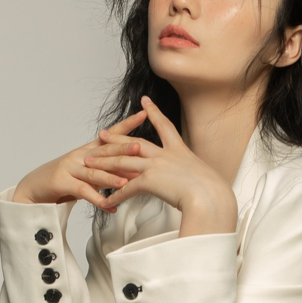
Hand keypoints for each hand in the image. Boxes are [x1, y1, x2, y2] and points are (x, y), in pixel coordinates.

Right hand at [9, 109, 149, 210]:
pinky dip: (98, 200)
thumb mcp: (89, 174)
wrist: (35, 187)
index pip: (110, 135)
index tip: (143, 114)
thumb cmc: (65, 180)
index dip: (127, 124)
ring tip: (127, 182)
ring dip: (111, 177)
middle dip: (123, 149)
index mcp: (89, 151)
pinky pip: (83, 192)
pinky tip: (111, 206)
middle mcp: (80, 156)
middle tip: (140, 147)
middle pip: (104, 151)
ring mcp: (70, 168)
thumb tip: (134, 174)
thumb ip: (108, 172)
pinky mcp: (62, 182)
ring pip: (94, 172)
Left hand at [87, 96, 236, 222]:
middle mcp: (165, 155)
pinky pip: (126, 188)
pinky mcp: (150, 181)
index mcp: (179, 150)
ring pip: (123, 161)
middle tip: (102, 133)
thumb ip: (194, 175)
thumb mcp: (204, 176)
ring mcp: (156, 166)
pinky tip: (106, 201)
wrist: (211, 197)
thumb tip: (201, 181)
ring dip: (104, 163)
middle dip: (115, 138)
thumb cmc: (212, 191)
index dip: (153, 112)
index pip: (164, 126)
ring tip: (89, 164)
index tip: (145, 102)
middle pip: (133, 142)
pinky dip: (115, 196)